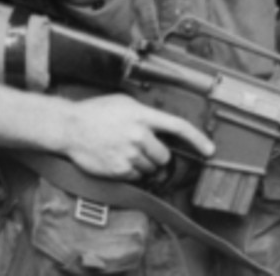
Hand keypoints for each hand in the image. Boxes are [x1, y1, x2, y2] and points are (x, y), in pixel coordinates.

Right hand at [61, 94, 213, 180]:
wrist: (69, 127)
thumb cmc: (95, 113)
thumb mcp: (123, 103)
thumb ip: (144, 113)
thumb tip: (160, 125)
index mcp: (141, 115)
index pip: (177, 127)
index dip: (197, 139)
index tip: (209, 149)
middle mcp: (138, 134)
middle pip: (164, 155)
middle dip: (156, 154)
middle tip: (140, 146)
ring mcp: (129, 154)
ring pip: (151, 167)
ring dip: (143, 163)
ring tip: (124, 150)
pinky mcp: (119, 169)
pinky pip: (137, 176)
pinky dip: (131, 171)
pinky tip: (118, 159)